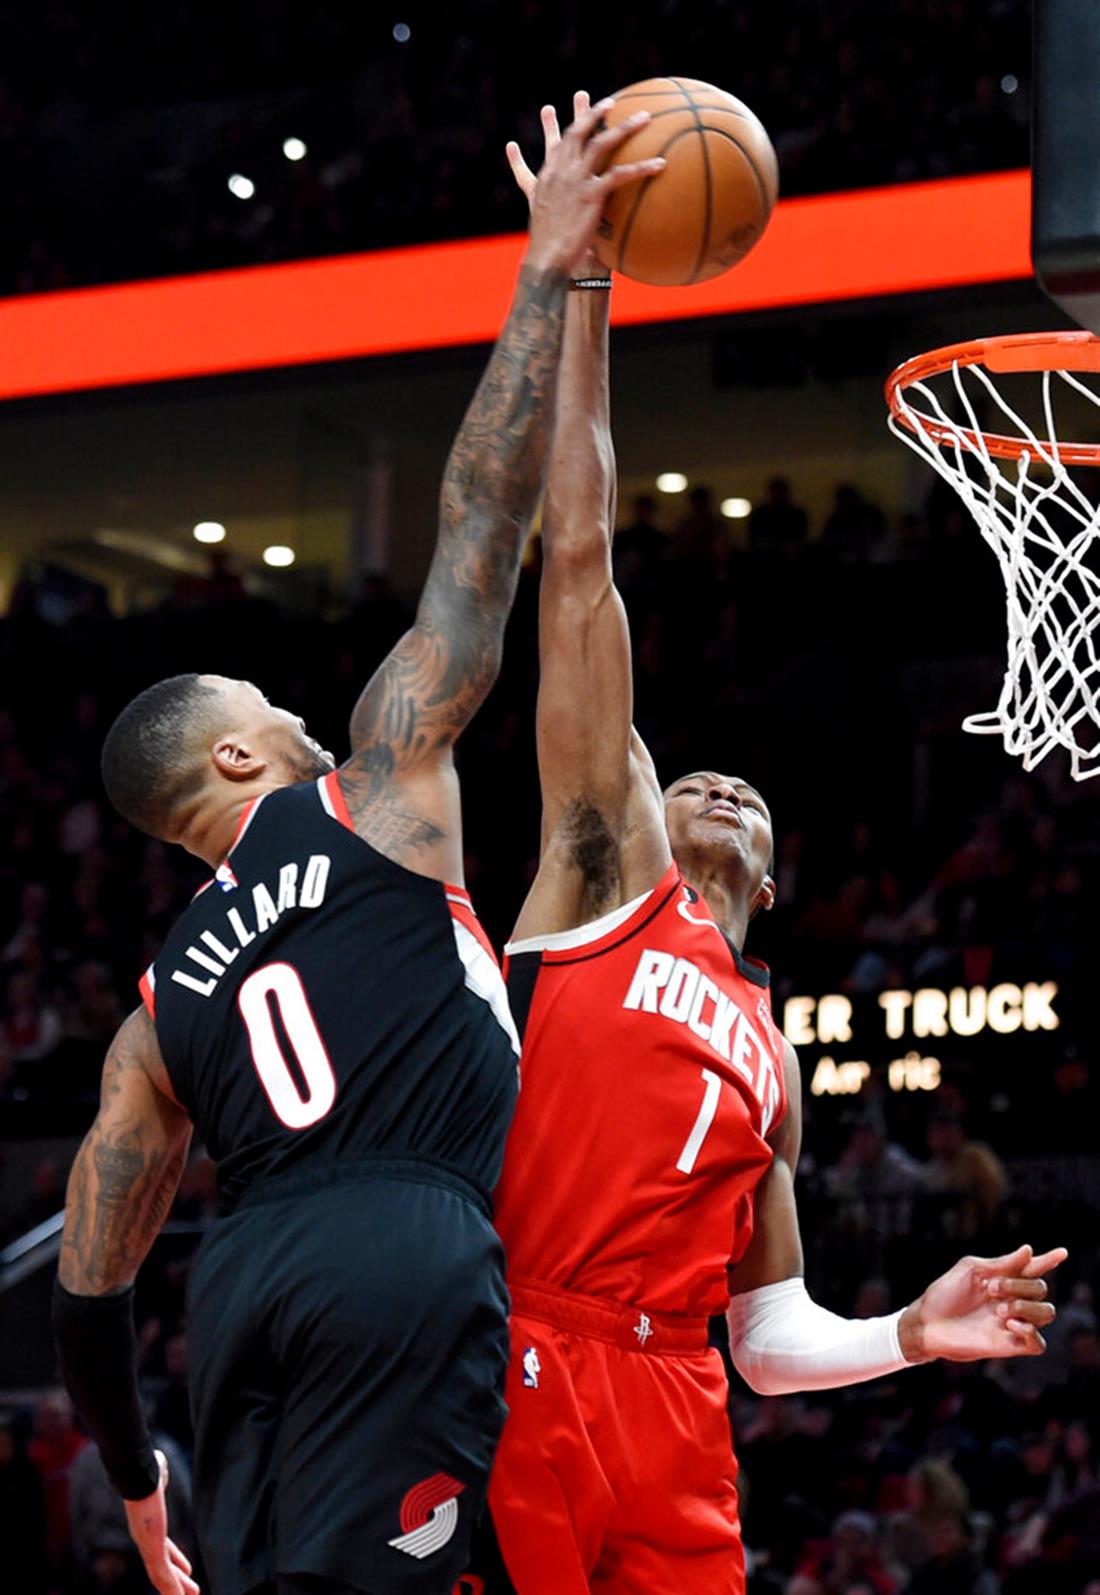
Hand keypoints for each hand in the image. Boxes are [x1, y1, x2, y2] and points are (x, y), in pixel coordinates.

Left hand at [123, 1449, 199, 1594]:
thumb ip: (158, 1475)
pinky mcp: (150, 1546)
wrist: (137, 1471)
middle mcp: (144, 1537)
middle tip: (192, 1592)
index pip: (163, 1549)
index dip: (176, 1561)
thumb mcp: (155, 1475)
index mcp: (147, 1524)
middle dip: (177, 1580)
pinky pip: (162, 1572)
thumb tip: (159, 1464)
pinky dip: (171, 1587)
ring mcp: (146, 1543)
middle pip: (161, 1567)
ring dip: (175, 1589)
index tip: (188, 1570)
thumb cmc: (146, 1467)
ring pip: (160, 1575)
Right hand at [513, 92, 664, 277]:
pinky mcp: (591, 195)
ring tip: (645, 117)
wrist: (546, 256)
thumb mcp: (533, 204)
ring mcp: (576, 180)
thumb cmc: (544, 238)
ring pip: (602, 144)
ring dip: (624, 127)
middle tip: (613, 102)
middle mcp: (562, 170)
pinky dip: (641, 167)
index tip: (585, 103)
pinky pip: (620, 175)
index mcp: (549, 172)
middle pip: (579, 131)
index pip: (561, 137)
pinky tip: (660, 164)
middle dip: (595, 112)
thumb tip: (547, 184)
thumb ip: (531, 184)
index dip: (574, 119)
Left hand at [898, 1244, 1066, 1362]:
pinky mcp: (1009, 1345)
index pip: (1033, 1268)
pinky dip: (1030, 1332)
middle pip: (1040, 1288)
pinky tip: (1011, 1325)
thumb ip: (1001, 1263)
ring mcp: (1013, 1323)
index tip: (1062, 1252)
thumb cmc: (945, 1293)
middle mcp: (1013, 1300)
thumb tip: (1029, 1250)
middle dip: (1019, 1285)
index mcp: (1003, 1278)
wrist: (927, 1322)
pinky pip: (1038, 1344)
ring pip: (1047, 1313)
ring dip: (1027, 1306)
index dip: (1049, 1259)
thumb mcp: (970, 1270)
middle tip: (991, 1289)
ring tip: (1000, 1310)